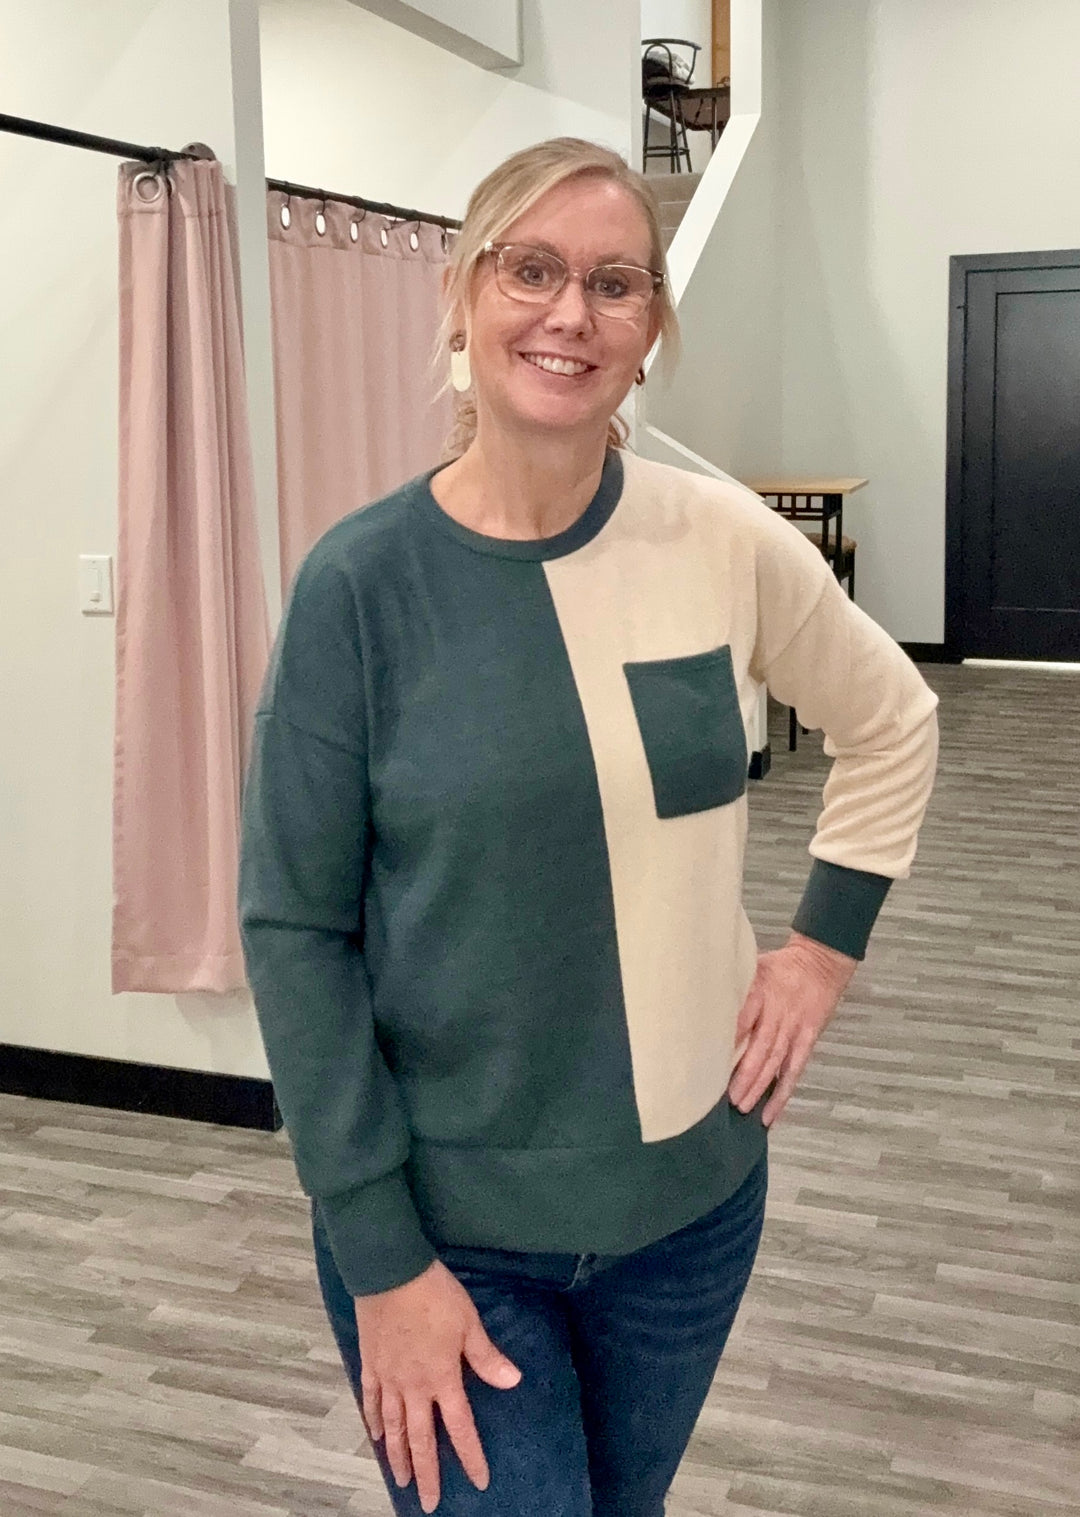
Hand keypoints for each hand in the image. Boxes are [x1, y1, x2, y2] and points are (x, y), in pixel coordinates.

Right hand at [354, 1256, 521, 1513]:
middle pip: (420, 1438)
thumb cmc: (435, 1295)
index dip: (470, 1456)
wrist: (390, 1272)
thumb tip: (513, 1382)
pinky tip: (374, 1436)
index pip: (460, 1427)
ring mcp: (388, 1378)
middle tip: (427, 1502)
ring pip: (392, 1427)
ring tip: (401, 1479)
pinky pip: (370, 1400)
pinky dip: (371, 1421)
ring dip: (397, 1455)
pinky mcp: (370, 1364)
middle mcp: (413, 1387)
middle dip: (427, 1472)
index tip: (479, 1481)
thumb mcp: (469, 1323)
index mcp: (442, 1379)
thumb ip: (486, 1357)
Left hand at [727, 930, 857, 1125]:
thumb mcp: (753, 966)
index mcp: (760, 992)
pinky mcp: (807, 1040)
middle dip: (744, 1075)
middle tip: (727, 1097)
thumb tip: (702, 1006)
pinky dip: (782, 1093)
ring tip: (744, 1108)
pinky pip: (794, 1071)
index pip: (742, 1019)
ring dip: (759, 1087)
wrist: (821, 962)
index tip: (710, 1062)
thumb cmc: (779, 967)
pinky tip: (770, 1113)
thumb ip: (733, 987)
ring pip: (776, 1063)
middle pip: (760, 1048)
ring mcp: (794, 1029)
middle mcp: (778, 1013)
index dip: (729, 1042)